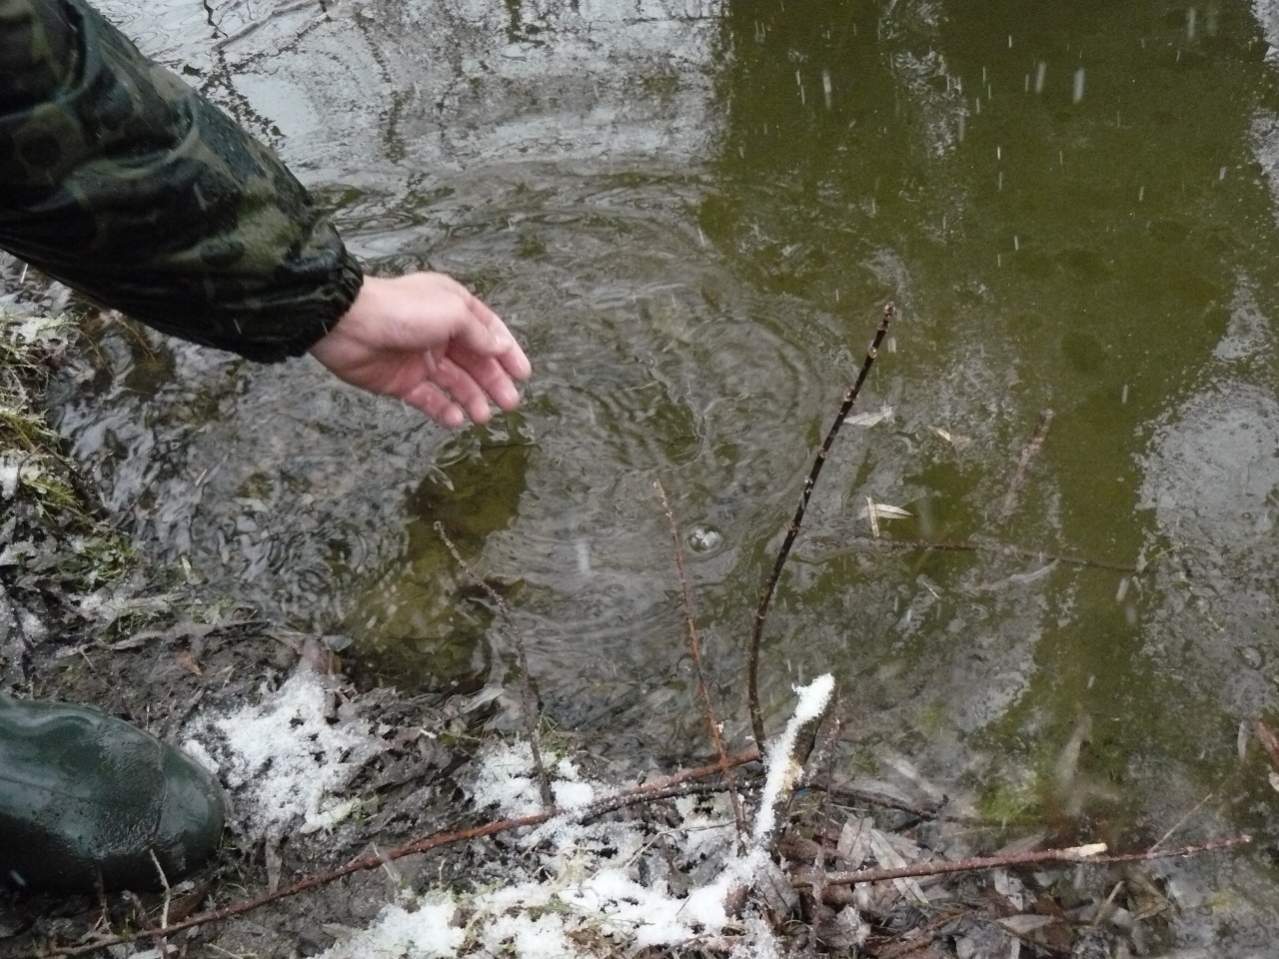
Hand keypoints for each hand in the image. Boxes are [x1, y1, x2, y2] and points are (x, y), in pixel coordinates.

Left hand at [310, 273, 531, 427]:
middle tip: (510, 404)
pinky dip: (443, 410)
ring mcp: (420, 358)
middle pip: (475, 361)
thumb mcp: (452, 313)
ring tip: (482, 417)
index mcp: (453, 309)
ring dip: (471, 399)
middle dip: (493, 382)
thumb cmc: (405, 312)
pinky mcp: (401, 381)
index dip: (508, 352)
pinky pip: (428, 398)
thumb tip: (501, 347)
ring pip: (454, 383)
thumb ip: (479, 333)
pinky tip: (456, 420)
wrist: (349, 325)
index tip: (524, 375)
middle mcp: (439, 333)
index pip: (489, 332)